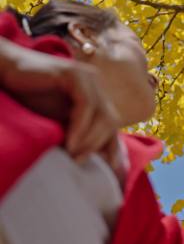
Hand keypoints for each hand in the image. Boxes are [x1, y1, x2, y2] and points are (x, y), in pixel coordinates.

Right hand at [0, 38, 120, 159]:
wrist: (6, 72)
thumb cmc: (30, 96)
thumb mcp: (58, 120)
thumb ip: (75, 132)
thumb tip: (91, 159)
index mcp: (97, 95)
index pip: (112, 124)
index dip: (113, 148)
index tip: (109, 171)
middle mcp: (97, 85)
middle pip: (112, 121)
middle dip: (100, 146)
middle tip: (79, 163)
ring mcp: (88, 78)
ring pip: (103, 115)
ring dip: (90, 140)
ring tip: (73, 156)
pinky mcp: (75, 75)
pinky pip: (86, 105)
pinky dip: (80, 127)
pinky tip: (70, 142)